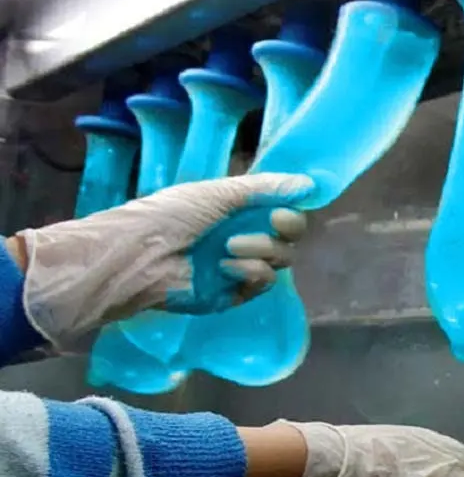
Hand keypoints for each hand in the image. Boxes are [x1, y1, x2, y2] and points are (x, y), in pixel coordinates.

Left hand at [14, 173, 313, 345]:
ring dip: (262, 248)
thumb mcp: (217, 192)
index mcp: (240, 211)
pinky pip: (265, 281)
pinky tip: (225, 268)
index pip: (285, 210)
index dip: (293, 208)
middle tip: (272, 222)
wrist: (141, 255)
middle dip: (286, 226)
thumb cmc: (172, 215)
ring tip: (229, 247)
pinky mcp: (237, 293)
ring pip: (282, 258)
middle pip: (291, 235)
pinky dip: (250, 272)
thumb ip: (264, 187)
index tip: (290, 203)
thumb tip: (309, 183)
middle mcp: (247, 236)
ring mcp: (243, 266)